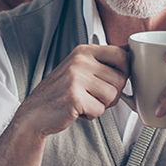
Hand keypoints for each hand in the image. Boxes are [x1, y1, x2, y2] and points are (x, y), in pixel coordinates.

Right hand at [14, 44, 128, 136]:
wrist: (35, 113)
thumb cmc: (61, 92)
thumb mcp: (80, 68)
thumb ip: (103, 60)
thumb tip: (130, 50)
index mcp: (84, 51)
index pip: (122, 55)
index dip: (124, 72)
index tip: (113, 80)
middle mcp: (80, 61)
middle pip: (120, 79)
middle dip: (112, 94)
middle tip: (94, 97)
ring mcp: (76, 78)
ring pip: (112, 95)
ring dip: (101, 105)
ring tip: (84, 102)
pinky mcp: (74, 97)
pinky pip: (100, 109)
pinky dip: (91, 114)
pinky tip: (78, 110)